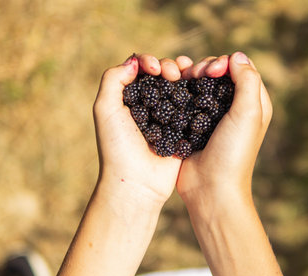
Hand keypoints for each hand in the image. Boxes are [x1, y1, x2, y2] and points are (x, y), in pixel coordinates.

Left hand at [93, 54, 192, 204]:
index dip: (149, 62)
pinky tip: (203, 86)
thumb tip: (134, 61)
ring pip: (180, 88)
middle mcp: (150, 106)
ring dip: (186, 75)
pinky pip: (194, 107)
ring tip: (191, 72)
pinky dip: (198, 93)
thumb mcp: (105, 109)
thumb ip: (113, 80)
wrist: (137, 183)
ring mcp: (169, 118)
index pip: (141, 70)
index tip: (155, 69)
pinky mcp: (184, 130)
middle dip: (169, 66)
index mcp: (130, 99)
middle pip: (163, 75)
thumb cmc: (117, 147)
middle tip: (173, 73)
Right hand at [177, 52, 272, 205]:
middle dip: (205, 67)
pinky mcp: (193, 125)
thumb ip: (247, 81)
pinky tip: (171, 87)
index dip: (225, 62)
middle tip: (194, 74)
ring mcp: (212, 117)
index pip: (241, 68)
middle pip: (219, 74)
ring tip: (180, 77)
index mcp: (253, 104)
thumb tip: (236, 55)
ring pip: (201, 85)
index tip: (211, 71)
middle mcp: (234, 108)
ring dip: (190, 76)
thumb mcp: (248, 114)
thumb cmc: (233, 153)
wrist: (210, 188)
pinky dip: (180, 90)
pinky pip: (187, 100)